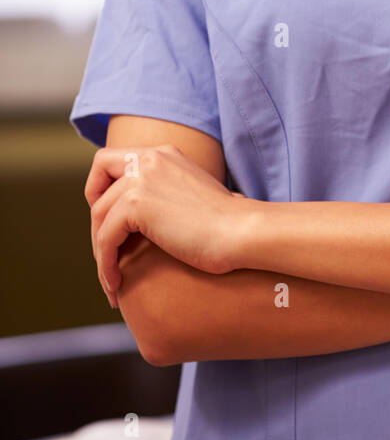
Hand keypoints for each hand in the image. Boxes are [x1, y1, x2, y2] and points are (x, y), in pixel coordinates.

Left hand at [85, 144, 242, 304]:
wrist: (242, 232)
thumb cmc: (229, 227)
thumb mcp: (192, 198)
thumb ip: (167, 195)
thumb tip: (148, 220)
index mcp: (164, 154)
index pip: (111, 160)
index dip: (100, 188)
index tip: (109, 220)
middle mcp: (150, 158)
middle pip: (98, 185)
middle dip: (97, 221)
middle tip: (107, 253)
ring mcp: (142, 178)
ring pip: (99, 216)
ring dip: (100, 251)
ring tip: (112, 279)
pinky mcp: (136, 204)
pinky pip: (105, 238)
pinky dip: (105, 264)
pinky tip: (115, 285)